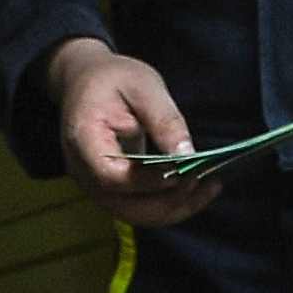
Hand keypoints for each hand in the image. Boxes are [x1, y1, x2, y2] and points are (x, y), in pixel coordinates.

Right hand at [47, 42, 224, 223]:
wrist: (86, 82)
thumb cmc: (113, 79)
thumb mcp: (143, 86)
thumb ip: (164, 121)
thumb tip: (186, 156)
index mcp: (84, 140)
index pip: (112, 176)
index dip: (148, 181)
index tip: (184, 172)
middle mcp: (83, 171)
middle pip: (125, 205)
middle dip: (169, 201)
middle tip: (205, 182)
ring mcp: (94, 185)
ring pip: (134, 214)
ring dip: (174, 208)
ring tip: (209, 188)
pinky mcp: (110, 190)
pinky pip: (138, 208)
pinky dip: (168, 205)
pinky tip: (196, 191)